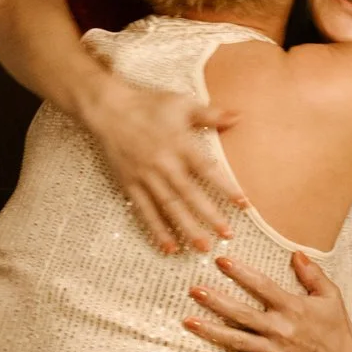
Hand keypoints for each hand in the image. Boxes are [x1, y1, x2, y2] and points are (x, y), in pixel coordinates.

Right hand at [79, 75, 241, 253]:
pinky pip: (145, 211)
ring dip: (186, 228)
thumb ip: (210, 114)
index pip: (207, 169)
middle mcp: (163, 163)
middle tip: (227, 235)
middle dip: (209, 216)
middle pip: (189, 194)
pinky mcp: (130, 184)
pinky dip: (156, 229)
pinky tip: (168, 247)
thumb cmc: (147, 104)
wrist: (108, 109)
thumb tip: (238, 116)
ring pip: (169, 207)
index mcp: (180, 144)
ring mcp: (145, 176)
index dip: (226, 187)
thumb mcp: (181, 103)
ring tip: (202, 248)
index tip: (243, 204)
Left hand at [187, 253, 351, 351]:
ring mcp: (273, 351)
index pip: (262, 287)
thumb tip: (296, 253)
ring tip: (188, 321)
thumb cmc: (336, 326)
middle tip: (194, 290)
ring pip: (237, 340)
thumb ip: (312, 274)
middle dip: (216, 302)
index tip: (221, 261)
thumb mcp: (330, 295)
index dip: (241, 273)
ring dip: (211, 331)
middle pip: (242, 314)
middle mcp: (280, 329)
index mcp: (293, 308)